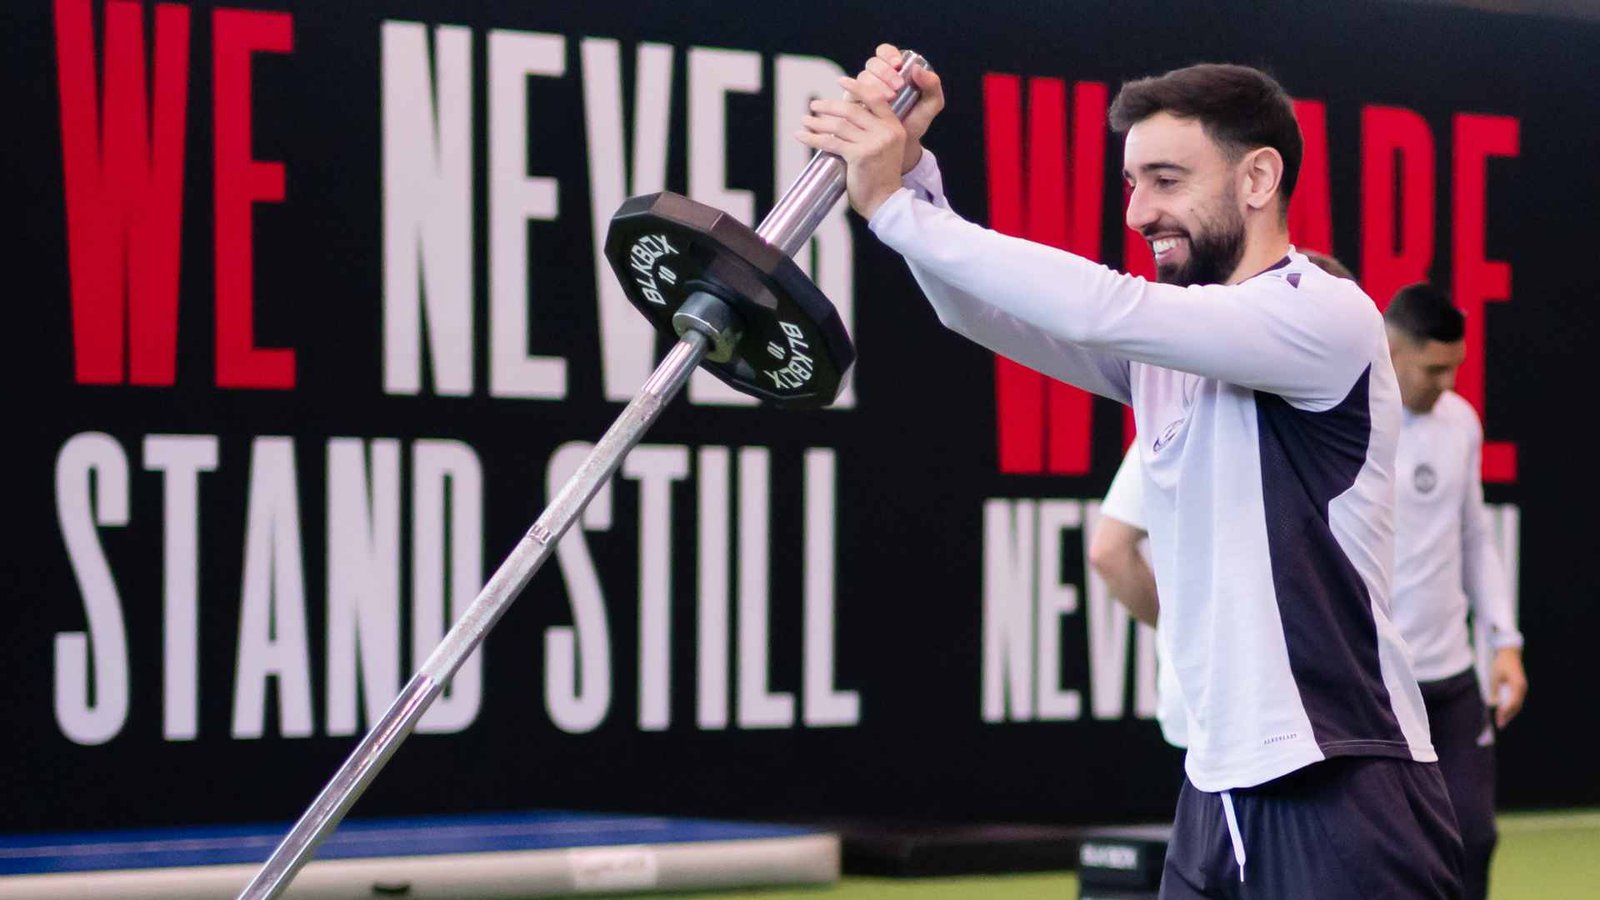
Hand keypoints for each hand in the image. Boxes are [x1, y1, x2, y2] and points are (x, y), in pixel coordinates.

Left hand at [795, 44, 944, 218]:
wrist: (885, 202)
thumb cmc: (880, 176)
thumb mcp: (885, 147)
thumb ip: (872, 130)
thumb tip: (845, 114)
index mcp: (894, 127)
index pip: (875, 98)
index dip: (857, 87)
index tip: (840, 80)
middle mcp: (886, 132)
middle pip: (852, 110)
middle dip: (829, 106)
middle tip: (814, 105)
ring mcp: (874, 144)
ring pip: (839, 125)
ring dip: (818, 122)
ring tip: (805, 120)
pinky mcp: (860, 156)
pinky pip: (831, 142)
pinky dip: (813, 138)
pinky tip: (802, 135)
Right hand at [857, 43, 944, 173]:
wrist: (900, 146)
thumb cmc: (915, 123)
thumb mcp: (930, 105)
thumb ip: (932, 85)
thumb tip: (917, 69)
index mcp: (892, 71)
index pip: (885, 53)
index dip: (888, 54)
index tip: (898, 64)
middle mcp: (875, 78)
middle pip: (872, 64)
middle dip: (885, 72)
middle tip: (897, 86)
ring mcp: (861, 90)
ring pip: (861, 77)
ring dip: (875, 84)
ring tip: (889, 98)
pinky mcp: (852, 104)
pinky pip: (850, 94)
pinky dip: (859, 95)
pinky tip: (870, 104)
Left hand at [1489, 647, 1526, 727]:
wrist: (1509, 653)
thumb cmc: (1501, 664)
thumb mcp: (1495, 676)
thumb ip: (1495, 689)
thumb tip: (1494, 703)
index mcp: (1517, 685)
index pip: (1511, 703)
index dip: (1505, 713)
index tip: (1498, 720)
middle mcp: (1522, 688)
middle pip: (1516, 706)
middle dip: (1508, 716)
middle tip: (1499, 725)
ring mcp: (1523, 688)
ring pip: (1518, 704)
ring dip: (1510, 713)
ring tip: (1502, 721)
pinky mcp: (1521, 687)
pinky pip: (1517, 700)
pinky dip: (1512, 707)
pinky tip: (1506, 712)